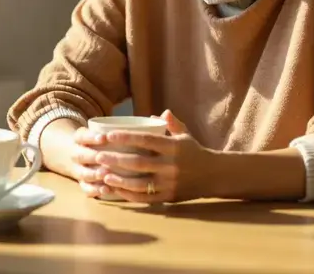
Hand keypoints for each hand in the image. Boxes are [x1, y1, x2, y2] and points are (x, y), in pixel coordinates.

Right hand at [68, 127, 111, 197]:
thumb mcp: (98, 132)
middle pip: (80, 156)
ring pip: (82, 173)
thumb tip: (139, 130)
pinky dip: (95, 190)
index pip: (81, 136)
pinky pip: (86, 189)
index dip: (91, 137)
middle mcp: (76, 154)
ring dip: (93, 174)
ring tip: (105, 175)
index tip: (103, 138)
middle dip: (92, 157)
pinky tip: (106, 190)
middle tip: (102, 158)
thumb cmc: (98, 142)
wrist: (81, 156)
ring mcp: (78, 170)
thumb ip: (112, 131)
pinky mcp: (83, 184)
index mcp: (79, 139)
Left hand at [96, 110, 215, 203]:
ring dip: (119, 180)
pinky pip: (145, 198)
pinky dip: (128, 196)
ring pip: (140, 184)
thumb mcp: (185, 135)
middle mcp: (171, 166)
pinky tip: (115, 191)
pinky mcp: (169, 197)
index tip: (109, 135)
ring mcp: (170, 184)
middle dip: (116, 160)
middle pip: (139, 163)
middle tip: (98, 156)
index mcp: (173, 147)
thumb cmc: (195, 152)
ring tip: (103, 175)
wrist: (215, 175)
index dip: (126, 137)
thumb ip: (172, 124)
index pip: (146, 141)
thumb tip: (158, 114)